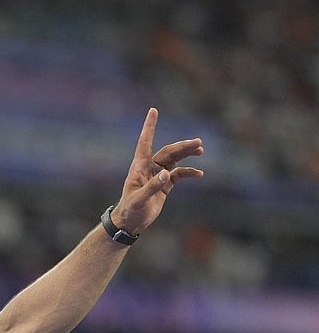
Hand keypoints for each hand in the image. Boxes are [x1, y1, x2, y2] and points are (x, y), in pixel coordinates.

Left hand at [113, 108, 203, 233]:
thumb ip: (153, 186)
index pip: (145, 142)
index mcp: (139, 166)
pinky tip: (199, 173)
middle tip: (198, 142)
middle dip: (182, 146)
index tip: (153, 110)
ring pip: (175, 160)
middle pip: (168, 151)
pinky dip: (189, 172)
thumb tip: (167, 174)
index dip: (149, 126)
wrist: (131, 222)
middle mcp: (149, 167)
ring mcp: (158, 175)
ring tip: (201, 149)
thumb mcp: (140, 199)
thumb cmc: (131, 209)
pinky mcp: (164, 185)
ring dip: (187, 154)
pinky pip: (179, 174)